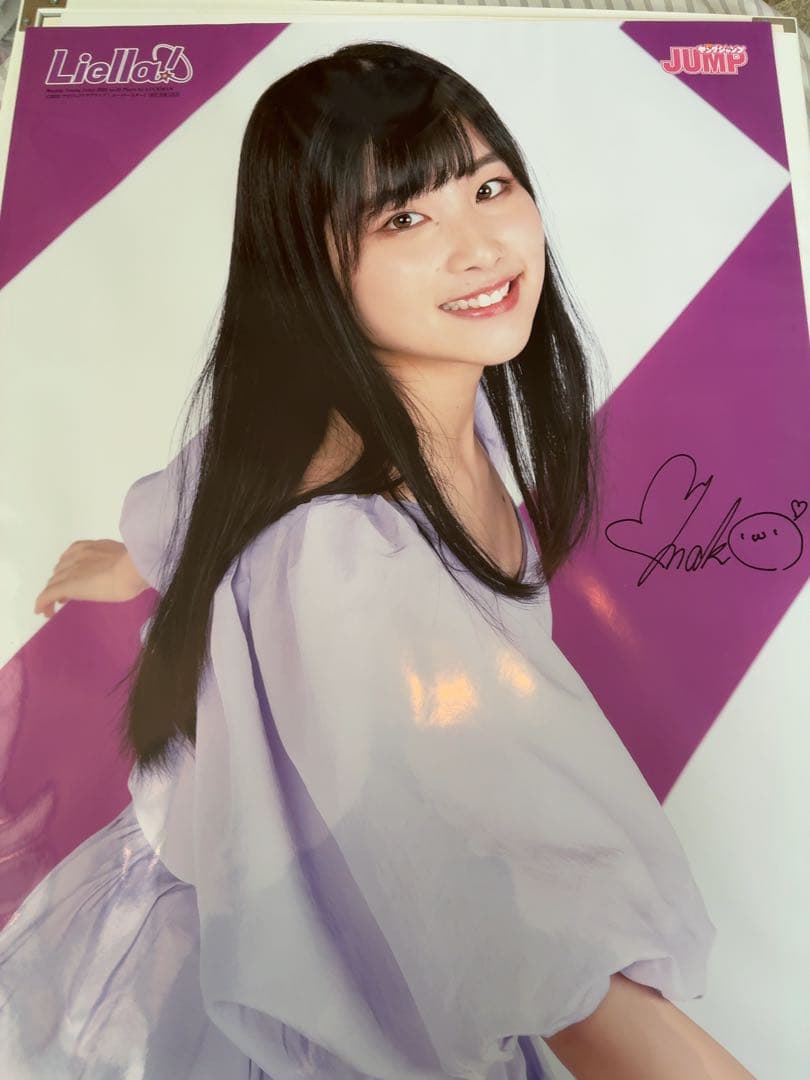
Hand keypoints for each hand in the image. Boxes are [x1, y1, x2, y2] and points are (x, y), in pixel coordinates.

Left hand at [34, 540, 149, 617]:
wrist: (133, 568)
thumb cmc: (137, 564)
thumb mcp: (126, 558)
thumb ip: (118, 562)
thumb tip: (125, 570)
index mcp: (90, 547)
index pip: (71, 558)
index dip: (68, 569)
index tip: (71, 578)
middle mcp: (76, 555)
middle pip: (60, 570)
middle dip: (60, 581)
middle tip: (64, 595)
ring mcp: (71, 570)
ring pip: (53, 582)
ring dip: (52, 593)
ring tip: (54, 606)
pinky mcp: (68, 586)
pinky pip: (48, 595)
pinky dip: (42, 603)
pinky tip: (42, 612)